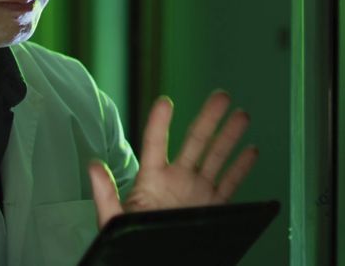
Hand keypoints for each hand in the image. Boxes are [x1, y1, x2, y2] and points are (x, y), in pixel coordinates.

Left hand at [88, 90, 259, 228]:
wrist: (159, 263)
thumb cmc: (131, 244)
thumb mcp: (113, 220)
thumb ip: (105, 194)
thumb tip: (93, 166)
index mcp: (152, 180)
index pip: (156, 143)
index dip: (160, 122)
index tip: (165, 102)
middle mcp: (178, 180)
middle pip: (196, 141)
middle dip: (209, 118)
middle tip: (221, 96)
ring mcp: (197, 192)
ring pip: (217, 157)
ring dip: (230, 136)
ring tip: (241, 115)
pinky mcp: (213, 207)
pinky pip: (230, 184)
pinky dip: (241, 168)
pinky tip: (251, 151)